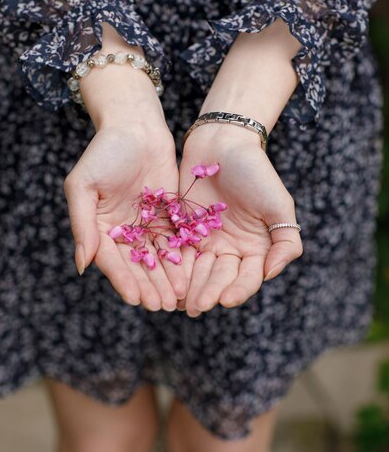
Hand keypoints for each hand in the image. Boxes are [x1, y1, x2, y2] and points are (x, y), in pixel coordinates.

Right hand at [64, 123, 186, 310]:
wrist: (136, 126)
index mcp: (99, 228)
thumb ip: (82, 225)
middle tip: (162, 306)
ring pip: (159, 258)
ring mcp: (146, 225)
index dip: (123, 280)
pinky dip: (183, 259)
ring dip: (167, 279)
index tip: (135, 299)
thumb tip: (81, 265)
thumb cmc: (103, 152)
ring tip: (179, 298)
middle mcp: (123, 232)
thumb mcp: (83, 186)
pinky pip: (176, 241)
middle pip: (137, 265)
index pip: (111, 260)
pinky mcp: (169, 216)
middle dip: (150, 286)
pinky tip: (193, 275)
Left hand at [179, 125, 302, 316]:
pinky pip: (179, 254)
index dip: (238, 291)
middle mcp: (231, 250)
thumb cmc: (256, 172)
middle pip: (220, 278)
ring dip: (189, 287)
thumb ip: (285, 242)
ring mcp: (206, 242)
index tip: (225, 300)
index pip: (247, 278)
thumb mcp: (280, 205)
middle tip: (196, 307)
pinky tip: (166, 279)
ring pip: (197, 271)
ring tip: (179, 301)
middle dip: (209, 293)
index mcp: (256, 248)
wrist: (223, 143)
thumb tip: (269, 274)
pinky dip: (173, 268)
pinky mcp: (184, 231)